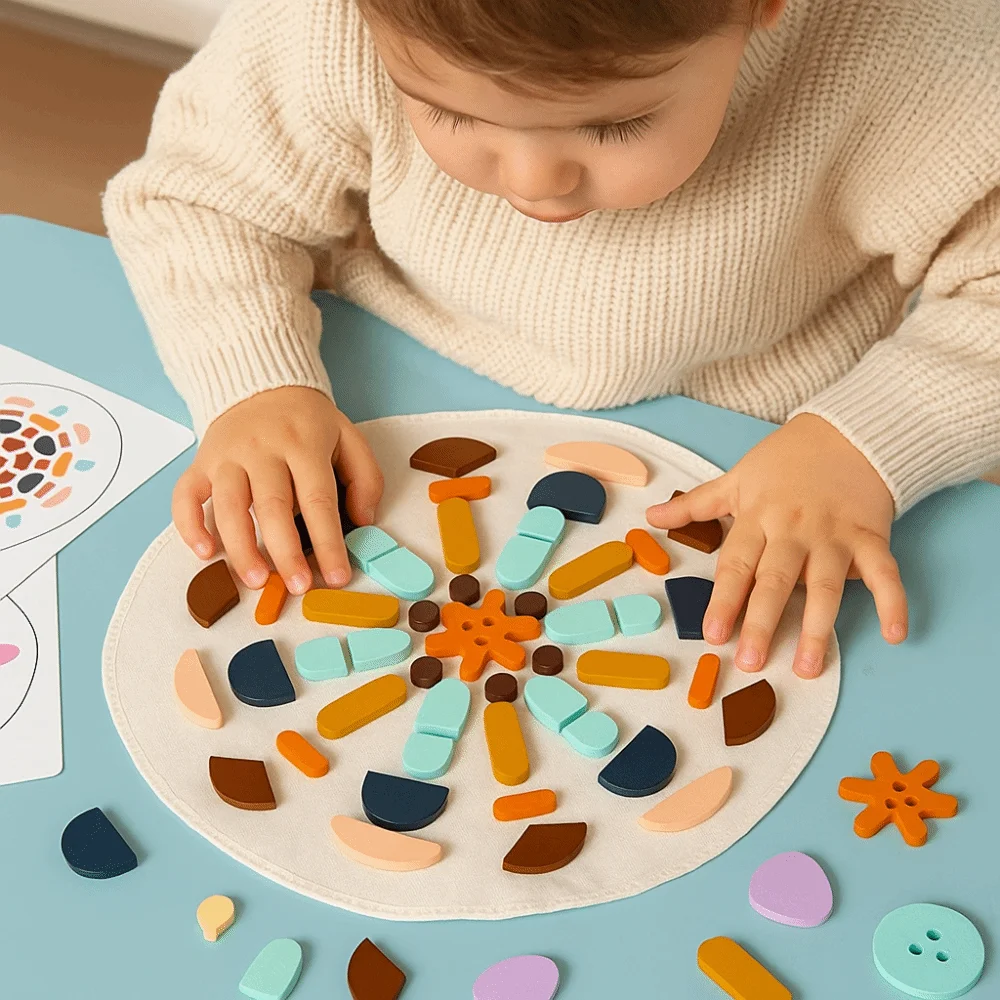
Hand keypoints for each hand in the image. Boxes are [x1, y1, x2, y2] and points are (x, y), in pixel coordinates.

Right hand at [172, 387, 382, 593]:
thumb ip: (365, 477)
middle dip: (286, 552)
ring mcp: (227, 456)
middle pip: (273, 507)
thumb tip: (362, 521)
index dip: (329, 543)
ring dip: (241, 548)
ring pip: (229, 506)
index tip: (337, 576)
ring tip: (256, 580)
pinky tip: (205, 552)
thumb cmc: (307, 421)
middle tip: (298, 587)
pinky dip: (190, 525)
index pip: (318, 500)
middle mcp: (263, 449)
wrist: (261, 383)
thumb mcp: (349, 437)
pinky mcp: (201, 462)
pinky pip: (186, 495)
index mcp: (304, 444)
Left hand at [646, 414, 907, 677]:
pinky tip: (895, 635)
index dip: (724, 600)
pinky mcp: (871, 537)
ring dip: (816, 628)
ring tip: (807, 666)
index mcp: (758, 518)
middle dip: (761, 622)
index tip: (713, 633)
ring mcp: (834, 535)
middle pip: (775, 581)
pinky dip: (893, 602)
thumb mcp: (736, 478)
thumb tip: (651, 518)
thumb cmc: (786, 461)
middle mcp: (794, 530)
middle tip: (750, 661)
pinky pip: (885, 573)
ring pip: (824, 586)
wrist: (847, 433)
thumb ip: (696, 505)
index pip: (736, 565)